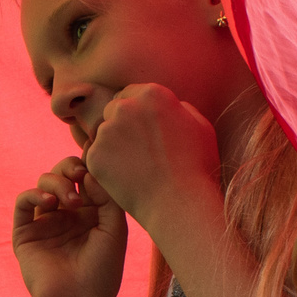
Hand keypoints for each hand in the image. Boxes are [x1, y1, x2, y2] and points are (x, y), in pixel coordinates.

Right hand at [13, 156, 126, 296]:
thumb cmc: (101, 272)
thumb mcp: (115, 230)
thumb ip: (106, 197)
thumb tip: (89, 172)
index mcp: (91, 213)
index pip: (87, 178)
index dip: (89, 166)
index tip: (95, 163)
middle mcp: (67, 214)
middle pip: (64, 174)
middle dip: (71, 167)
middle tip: (79, 175)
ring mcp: (45, 221)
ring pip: (43, 182)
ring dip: (57, 183)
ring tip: (70, 201)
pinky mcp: (25, 232)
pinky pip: (23, 202)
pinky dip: (34, 194)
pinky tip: (49, 203)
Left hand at [80, 82, 220, 225]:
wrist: (179, 202)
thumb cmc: (196, 167)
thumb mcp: (201, 127)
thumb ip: (182, 108)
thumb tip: (172, 104)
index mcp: (153, 94)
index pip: (131, 94)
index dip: (136, 113)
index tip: (143, 132)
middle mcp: (126, 106)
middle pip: (113, 109)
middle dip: (121, 125)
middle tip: (137, 150)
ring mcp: (108, 130)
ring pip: (102, 132)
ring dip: (113, 145)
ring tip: (136, 167)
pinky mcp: (95, 154)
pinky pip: (96, 155)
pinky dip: (106, 166)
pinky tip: (127, 178)